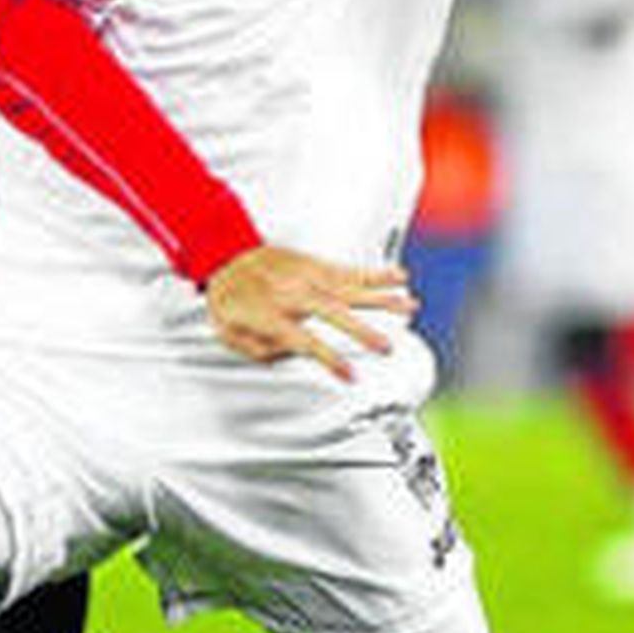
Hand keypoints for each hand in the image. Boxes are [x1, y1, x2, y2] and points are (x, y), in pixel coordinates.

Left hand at [204, 245, 415, 380]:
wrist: (224, 257)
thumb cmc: (229, 299)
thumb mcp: (230, 335)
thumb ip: (262, 350)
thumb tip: (293, 353)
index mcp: (270, 315)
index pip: (306, 342)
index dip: (330, 359)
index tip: (350, 375)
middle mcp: (291, 293)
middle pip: (332, 312)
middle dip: (362, 331)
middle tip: (386, 347)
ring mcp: (305, 275)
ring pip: (348, 287)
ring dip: (381, 298)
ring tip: (409, 306)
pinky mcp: (315, 264)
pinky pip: (349, 269)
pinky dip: (375, 273)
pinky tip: (398, 277)